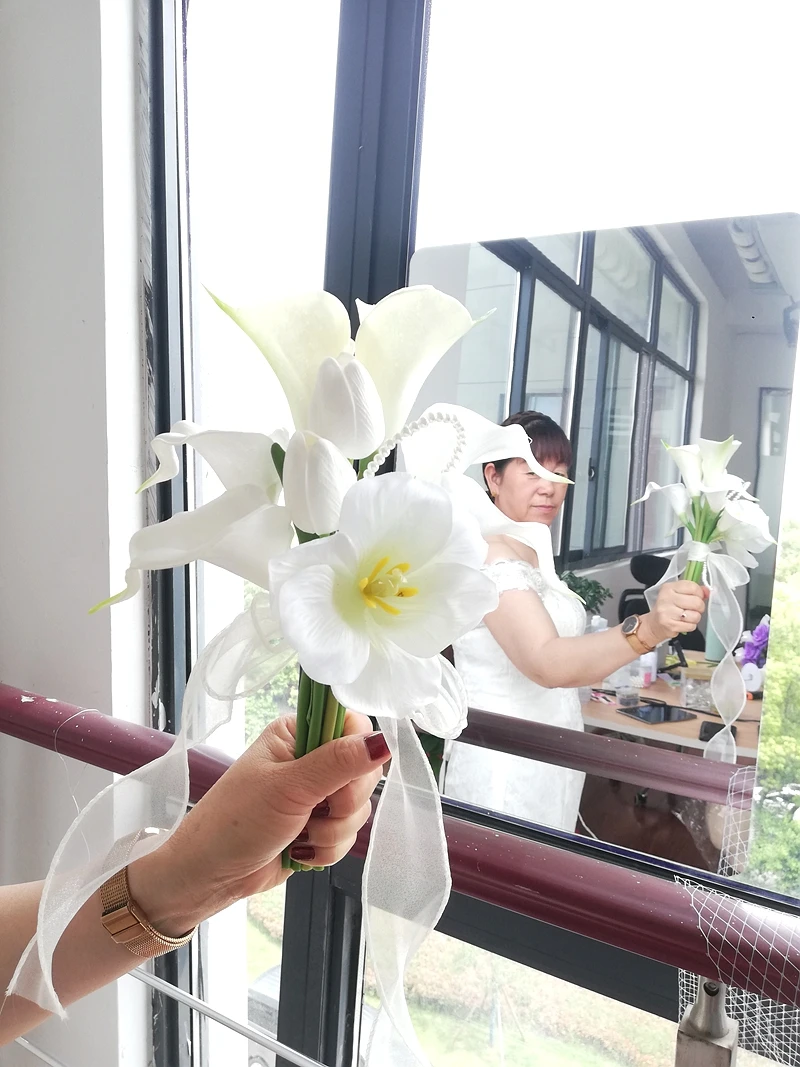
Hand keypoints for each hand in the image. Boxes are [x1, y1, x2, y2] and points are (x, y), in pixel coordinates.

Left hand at [128, 712, 386, 935]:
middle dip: (346, 803)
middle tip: (317, 812)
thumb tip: (383, 741)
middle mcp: (311, 759)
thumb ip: (338, 763)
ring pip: (359, 808)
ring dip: (334, 831)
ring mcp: (317, 795)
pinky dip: (329, 849)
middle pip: (364, 771)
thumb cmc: (235, 822)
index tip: (342, 780)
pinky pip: (349, 834)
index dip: (358, 755)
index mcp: (297, 734)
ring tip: (300, 836)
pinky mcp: (319, 826)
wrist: (209, 876)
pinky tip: (301, 852)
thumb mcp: (288, 787)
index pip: (354, 726)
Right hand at [640, 580, 708, 645]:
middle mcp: (666, 598)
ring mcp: (667, 612)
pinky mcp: (670, 625)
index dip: (700, 594)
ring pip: (695, 616)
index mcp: (669, 588)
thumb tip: (708, 591)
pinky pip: (691, 626)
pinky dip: (690, 626)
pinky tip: (683, 623)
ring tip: (687, 617)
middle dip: (699, 608)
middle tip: (693, 609)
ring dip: (695, 618)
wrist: (654, 624)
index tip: (697, 597)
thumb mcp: (678, 595)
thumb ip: (694, 591)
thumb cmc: (668, 608)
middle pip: (697, 602)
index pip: (693, 587)